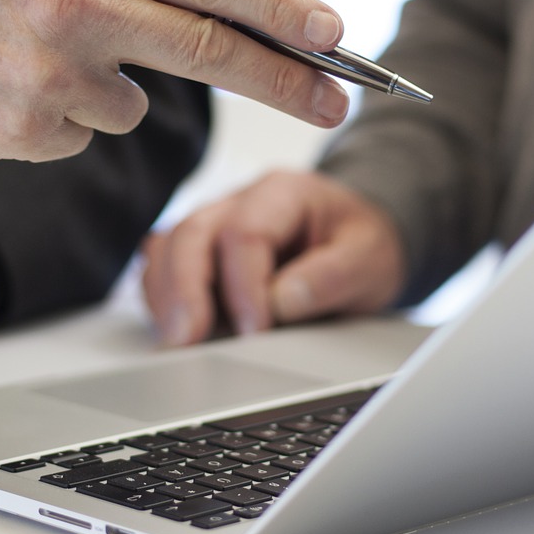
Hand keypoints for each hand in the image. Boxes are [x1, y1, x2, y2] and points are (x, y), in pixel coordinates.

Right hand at [0, 0, 350, 162]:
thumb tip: (220, 14)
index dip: (284, 13)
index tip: (338, 36)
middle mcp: (78, 5)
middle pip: (211, 53)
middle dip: (287, 82)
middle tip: (339, 101)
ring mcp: (49, 74)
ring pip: (130, 106)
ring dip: (104, 90)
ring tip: (26, 53)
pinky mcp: (20, 131)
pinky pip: (77, 137)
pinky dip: (54, 120)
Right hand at [141, 170, 405, 345]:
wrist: (357, 242)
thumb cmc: (361, 246)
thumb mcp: (370, 258)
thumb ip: (332, 276)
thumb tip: (282, 302)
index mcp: (283, 192)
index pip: (245, 232)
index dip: (243, 285)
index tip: (255, 331)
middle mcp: (238, 202)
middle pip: (191, 234)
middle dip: (184, 289)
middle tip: (186, 339)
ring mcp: (213, 226)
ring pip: (167, 249)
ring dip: (166, 296)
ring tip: (175, 341)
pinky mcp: (200, 255)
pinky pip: (163, 269)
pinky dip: (162, 299)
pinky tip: (175, 331)